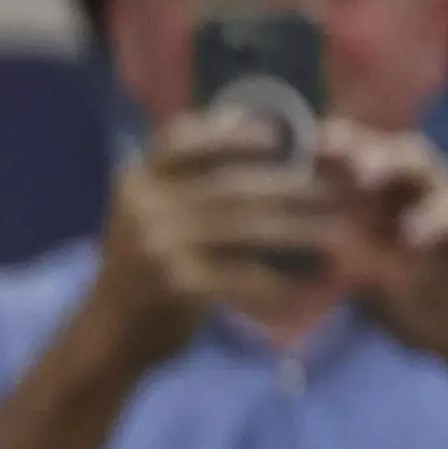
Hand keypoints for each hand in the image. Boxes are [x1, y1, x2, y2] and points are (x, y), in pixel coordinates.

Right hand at [88, 111, 328, 363]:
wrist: (110, 332)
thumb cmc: (143, 267)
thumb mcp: (150, 211)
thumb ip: (186, 173)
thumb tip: (241, 117)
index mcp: (138, 180)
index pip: (181, 140)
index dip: (230, 135)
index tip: (276, 137)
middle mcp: (145, 205)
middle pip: (231, 185)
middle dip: (290, 186)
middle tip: (333, 192)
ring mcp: (160, 244)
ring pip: (247, 228)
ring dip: (299, 231)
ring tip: (337, 235)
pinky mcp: (178, 283)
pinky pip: (244, 277)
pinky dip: (280, 284)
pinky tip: (306, 289)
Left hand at [323, 128, 447, 399]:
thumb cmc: (426, 314)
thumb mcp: (370, 289)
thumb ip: (341, 263)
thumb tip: (287, 249)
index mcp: (390, 207)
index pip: (363, 159)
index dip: (332, 147)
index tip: (296, 147)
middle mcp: (421, 198)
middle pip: (393, 149)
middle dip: (360, 143)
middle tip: (326, 147)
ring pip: (428, 168)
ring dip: (393, 165)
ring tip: (362, 177)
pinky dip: (434, 220)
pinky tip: (410, 235)